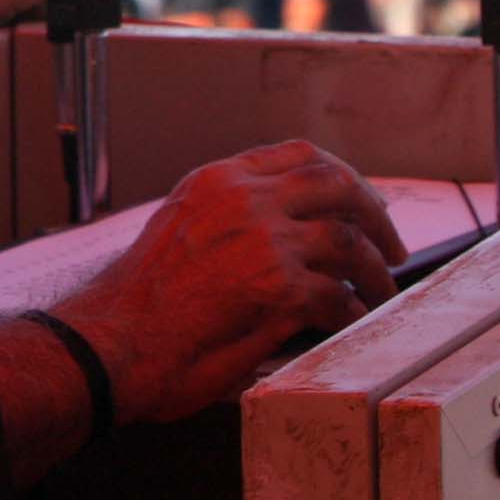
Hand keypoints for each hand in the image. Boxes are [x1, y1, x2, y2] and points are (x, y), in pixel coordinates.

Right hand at [50, 141, 404, 425]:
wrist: (108, 344)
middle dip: (374, 214)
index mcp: (216, 182)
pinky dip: (354, 313)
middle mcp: (243, 200)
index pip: (296, 155)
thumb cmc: (135, 305)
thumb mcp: (178, 232)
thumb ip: (227, 223)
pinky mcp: (278, 290)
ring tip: (381, 293)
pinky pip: (338, 297)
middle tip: (391, 246)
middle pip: (336, 184)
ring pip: (348, 241)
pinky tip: (353, 326)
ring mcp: (264, 242)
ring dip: (375, 271)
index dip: (339, 176)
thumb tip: (281, 241)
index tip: (357, 201)